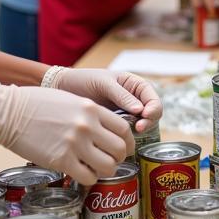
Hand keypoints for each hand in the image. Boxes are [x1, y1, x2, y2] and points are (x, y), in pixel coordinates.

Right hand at [0, 81, 135, 184]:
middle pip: (120, 148)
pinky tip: (82, 174)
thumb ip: (89, 113)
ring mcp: (75, 144)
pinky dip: (89, 179)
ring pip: (108, 166)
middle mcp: (87, 126)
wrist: (8, 112)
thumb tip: (103, 128)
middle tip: (112, 160)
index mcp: (91, 109)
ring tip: (97, 169)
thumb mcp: (70, 100)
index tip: (124, 147)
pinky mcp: (61, 160)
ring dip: (106, 170)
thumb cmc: (35, 104)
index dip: (128, 141)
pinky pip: (87, 177)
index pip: (124, 128)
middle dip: (119, 158)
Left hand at [48, 67, 162, 131]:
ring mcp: (126, 114)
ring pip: (141, 126)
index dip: (153, 109)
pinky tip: (118, 139)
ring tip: (128, 134)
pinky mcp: (115, 126)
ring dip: (138, 131)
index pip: (153, 99)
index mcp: (136, 86)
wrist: (65, 89)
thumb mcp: (103, 83)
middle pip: (151, 115)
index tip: (144, 116)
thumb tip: (139, 110)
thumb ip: (121, 95)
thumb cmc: (85, 80)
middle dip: (148, 122)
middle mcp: (135, 101)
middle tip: (138, 129)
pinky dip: (126, 137)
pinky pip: (126, 133)